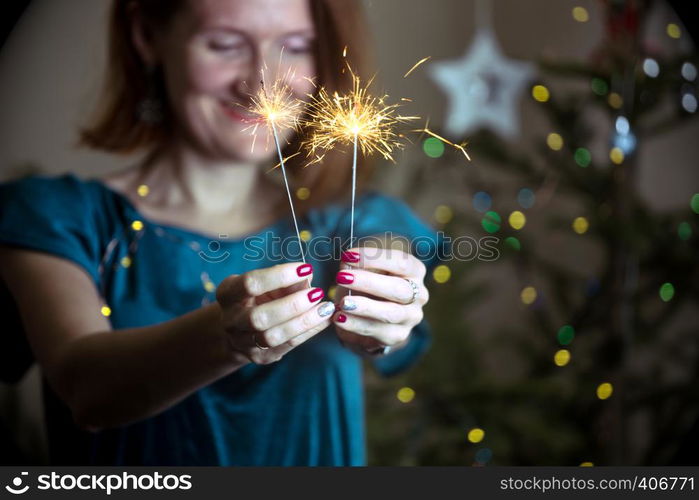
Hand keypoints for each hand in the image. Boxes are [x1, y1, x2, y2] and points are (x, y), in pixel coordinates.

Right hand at [215, 262, 334, 364]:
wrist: (239, 330)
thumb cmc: (257, 297)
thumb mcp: (265, 284)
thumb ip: (284, 280)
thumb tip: (306, 276)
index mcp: (227, 294)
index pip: (250, 283)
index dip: (279, 275)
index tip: (305, 268)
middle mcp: (231, 321)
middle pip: (259, 317)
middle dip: (292, 305)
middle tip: (316, 293)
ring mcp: (243, 342)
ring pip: (273, 337)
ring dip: (303, 322)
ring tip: (325, 308)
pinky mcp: (261, 357)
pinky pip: (288, 345)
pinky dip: (309, 331)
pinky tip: (324, 319)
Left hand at [331, 247, 428, 354]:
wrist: (369, 319)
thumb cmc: (368, 286)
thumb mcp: (365, 271)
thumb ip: (358, 264)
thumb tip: (347, 260)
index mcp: (414, 271)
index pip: (400, 262)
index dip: (374, 258)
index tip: (348, 255)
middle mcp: (419, 295)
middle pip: (398, 288)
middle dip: (368, 282)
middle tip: (342, 277)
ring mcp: (411, 317)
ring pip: (391, 313)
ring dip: (365, 307)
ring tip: (343, 303)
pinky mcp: (398, 336)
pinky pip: (377, 331)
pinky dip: (356, 324)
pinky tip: (340, 318)